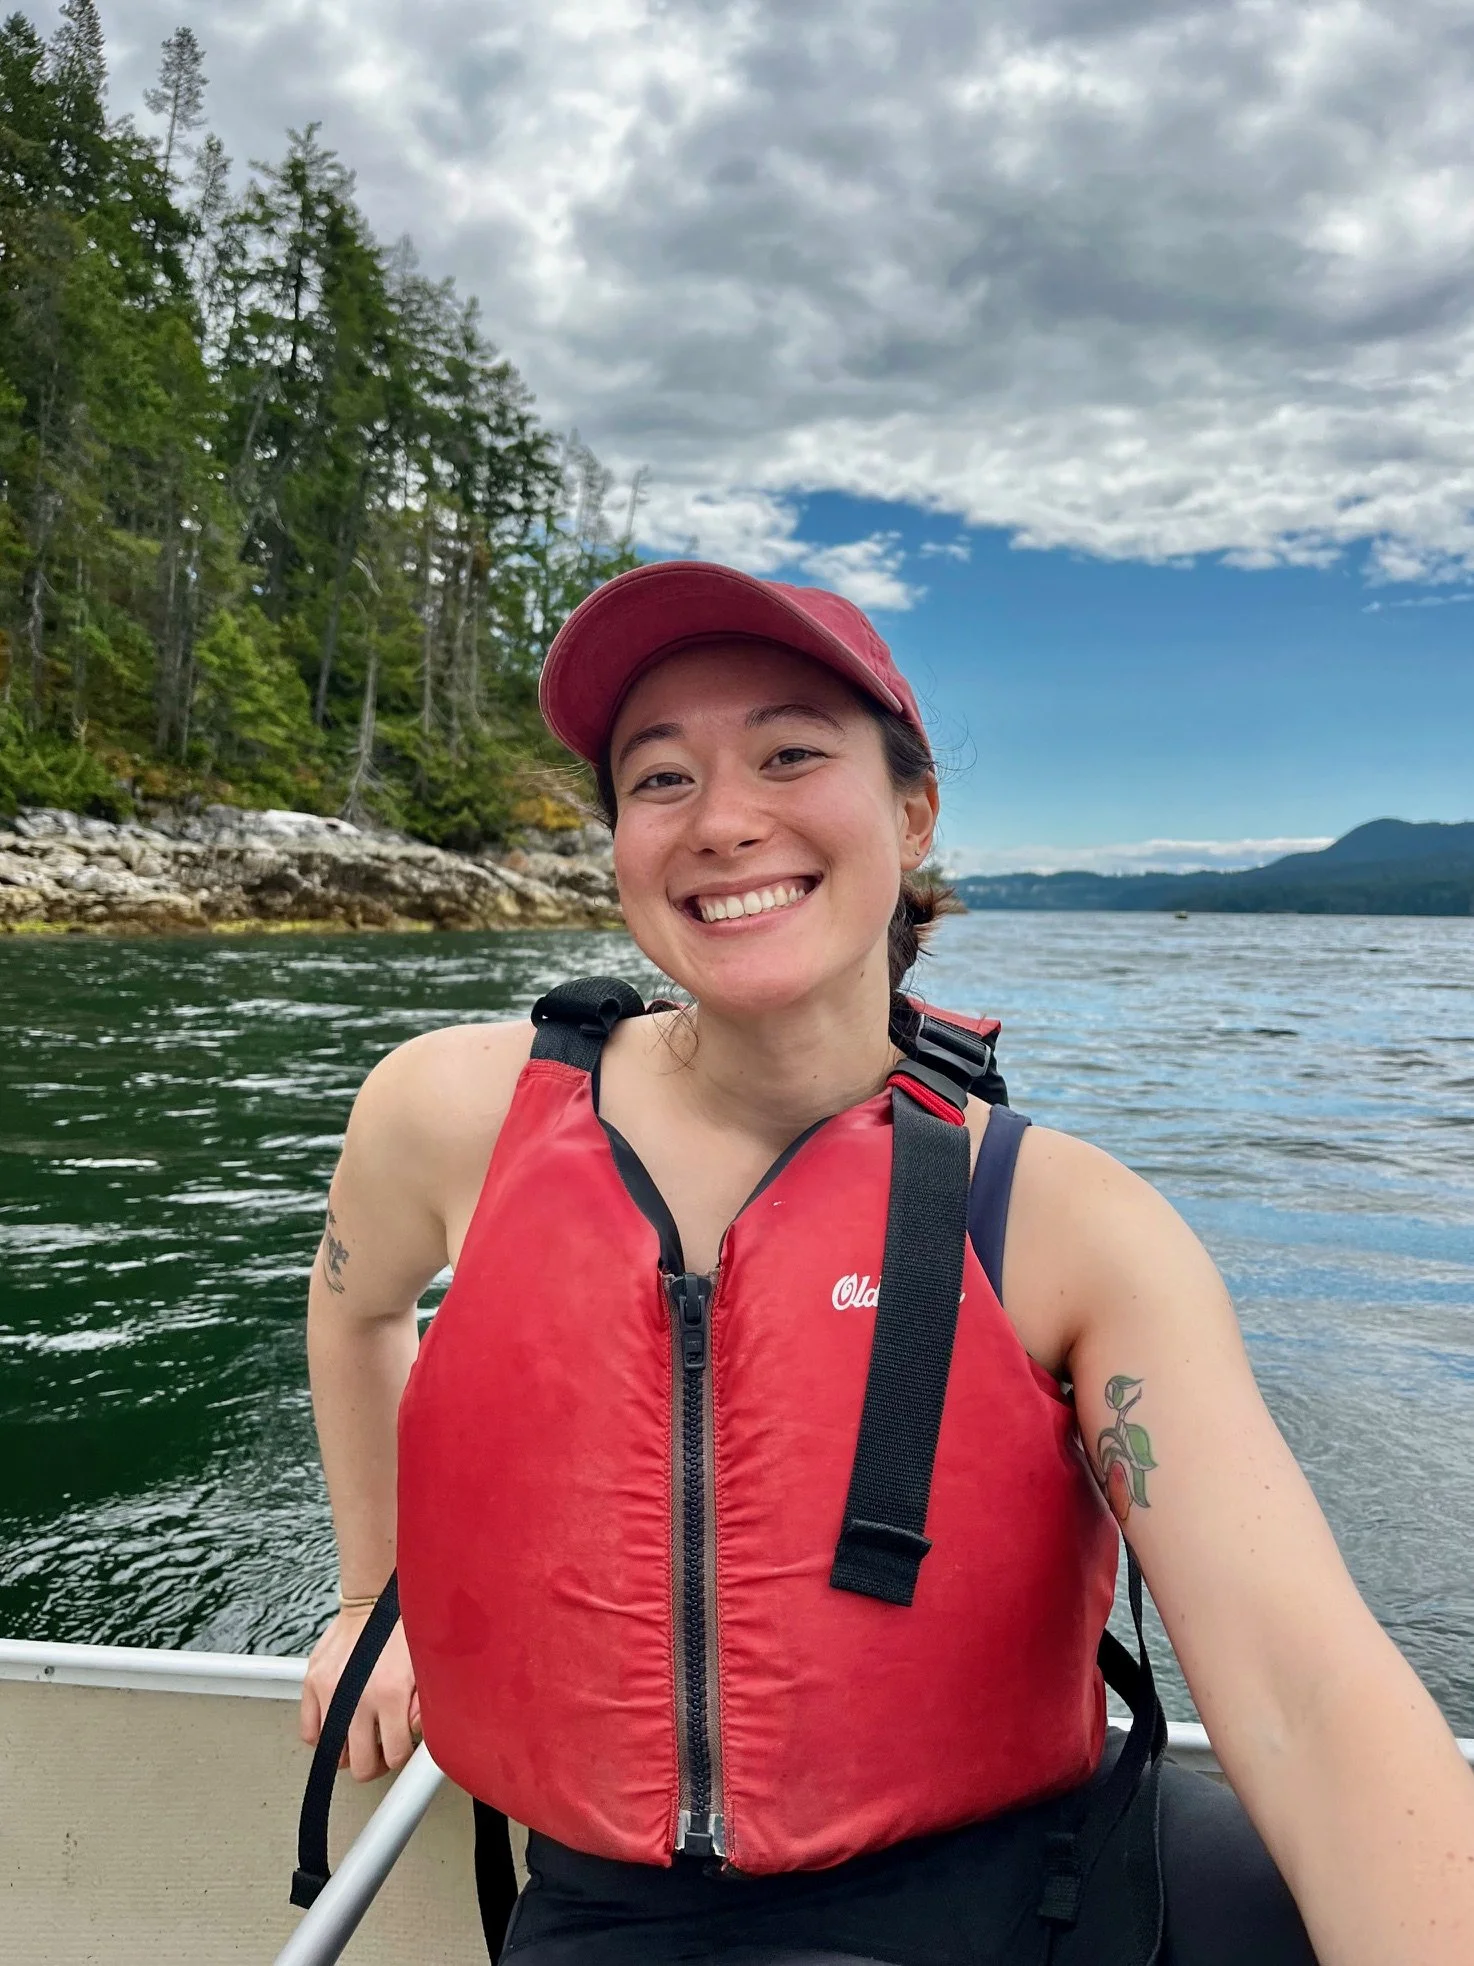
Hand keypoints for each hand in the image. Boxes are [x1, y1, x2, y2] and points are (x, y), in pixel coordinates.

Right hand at [299, 1607, 420, 1781]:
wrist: (373, 1601)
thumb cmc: (402, 1630)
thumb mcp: (426, 1666)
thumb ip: (424, 1704)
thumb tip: (415, 1732)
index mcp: (390, 1692)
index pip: (394, 1755)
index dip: (400, 1754)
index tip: (401, 1745)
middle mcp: (358, 1696)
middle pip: (361, 1764)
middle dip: (375, 1761)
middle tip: (381, 1749)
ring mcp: (330, 1691)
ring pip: (333, 1754)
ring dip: (349, 1751)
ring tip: (362, 1736)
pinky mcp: (312, 1683)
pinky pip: (309, 1732)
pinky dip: (322, 1737)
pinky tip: (339, 1726)